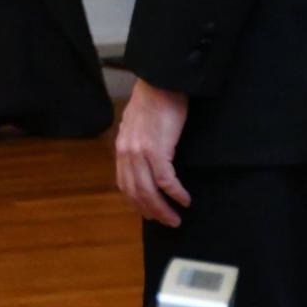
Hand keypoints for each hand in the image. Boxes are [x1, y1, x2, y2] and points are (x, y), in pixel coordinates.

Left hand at [115, 77, 190, 226]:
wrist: (159, 83)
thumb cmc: (154, 103)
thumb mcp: (138, 127)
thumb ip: (138, 145)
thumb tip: (146, 162)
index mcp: (121, 148)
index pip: (124, 183)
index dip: (136, 202)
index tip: (148, 213)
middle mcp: (126, 153)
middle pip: (135, 192)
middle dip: (151, 211)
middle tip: (166, 222)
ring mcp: (139, 152)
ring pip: (148, 190)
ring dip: (162, 208)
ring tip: (176, 218)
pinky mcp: (156, 150)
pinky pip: (165, 180)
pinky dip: (175, 193)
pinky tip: (185, 200)